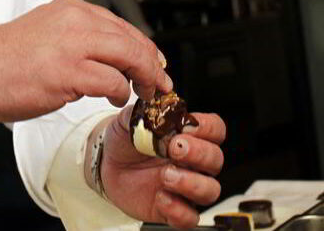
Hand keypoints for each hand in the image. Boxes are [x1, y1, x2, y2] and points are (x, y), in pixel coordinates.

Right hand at [0, 0, 171, 121]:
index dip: (144, 47)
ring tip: (143, 94)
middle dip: (152, 65)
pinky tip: (114, 99)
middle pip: (132, 40)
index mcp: (71, 8)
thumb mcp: (46, 31)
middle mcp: (76, 19)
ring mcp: (73, 45)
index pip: (121, 25)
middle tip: (160, 84)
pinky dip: (120, 93)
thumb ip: (76, 37)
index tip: (154, 64)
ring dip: (143, 79)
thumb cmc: (2, 57)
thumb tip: (106, 57)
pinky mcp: (69, 71)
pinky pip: (113, 82)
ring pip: (129, 57)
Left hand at [101, 105, 225, 227]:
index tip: (187, 126)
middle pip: (216, 159)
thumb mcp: (130, 120)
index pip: (216, 130)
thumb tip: (153, 105)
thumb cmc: (126, 140)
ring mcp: (186, 187)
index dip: (208, 128)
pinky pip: (189, 217)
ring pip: (210, 190)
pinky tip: (161, 197)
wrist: (108, 164)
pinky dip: (178, 210)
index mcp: (189, 136)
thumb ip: (143, 112)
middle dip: (198, 153)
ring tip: (166, 175)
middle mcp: (193, 162)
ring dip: (191, 183)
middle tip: (175, 148)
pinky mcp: (174, 209)